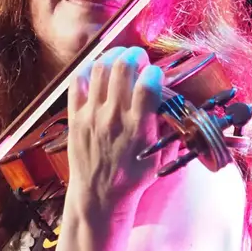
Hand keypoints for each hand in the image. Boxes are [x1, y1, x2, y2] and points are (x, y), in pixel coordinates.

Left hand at [65, 46, 166, 215]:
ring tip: (120, 59)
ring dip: (113, 57)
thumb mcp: (159, 158)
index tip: (157, 75)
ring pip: (99, 68)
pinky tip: (97, 70)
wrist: (99, 195)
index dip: (156, 72)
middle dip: (135, 55)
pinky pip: (77, 81)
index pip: (148, 84)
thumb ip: (169, 131)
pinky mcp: (75, 117)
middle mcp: (114, 117)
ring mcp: (91, 115)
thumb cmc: (132, 178)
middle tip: (140, 59)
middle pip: (123, 67)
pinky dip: (88, 69)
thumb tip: (176, 107)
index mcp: (138, 127)